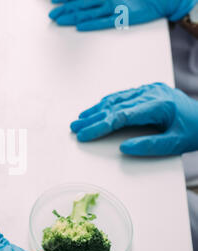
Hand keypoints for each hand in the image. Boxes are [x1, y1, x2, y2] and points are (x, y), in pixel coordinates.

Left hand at [49, 0, 196, 30]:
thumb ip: (97, 0)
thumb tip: (84, 11)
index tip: (52, 1)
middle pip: (80, 4)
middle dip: (64, 9)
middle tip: (51, 15)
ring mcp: (114, 7)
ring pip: (88, 12)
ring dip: (72, 16)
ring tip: (59, 20)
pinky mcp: (123, 17)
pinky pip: (104, 21)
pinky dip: (91, 24)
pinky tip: (80, 27)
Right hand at [70, 83, 197, 155]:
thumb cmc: (195, 130)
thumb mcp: (176, 144)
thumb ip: (150, 146)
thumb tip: (124, 149)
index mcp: (158, 105)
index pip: (121, 116)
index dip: (100, 126)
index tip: (85, 134)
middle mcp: (151, 93)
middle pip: (114, 106)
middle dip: (93, 118)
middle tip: (75, 128)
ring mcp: (149, 90)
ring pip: (116, 99)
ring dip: (97, 109)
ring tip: (81, 119)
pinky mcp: (148, 91)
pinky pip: (123, 96)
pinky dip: (108, 103)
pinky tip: (97, 109)